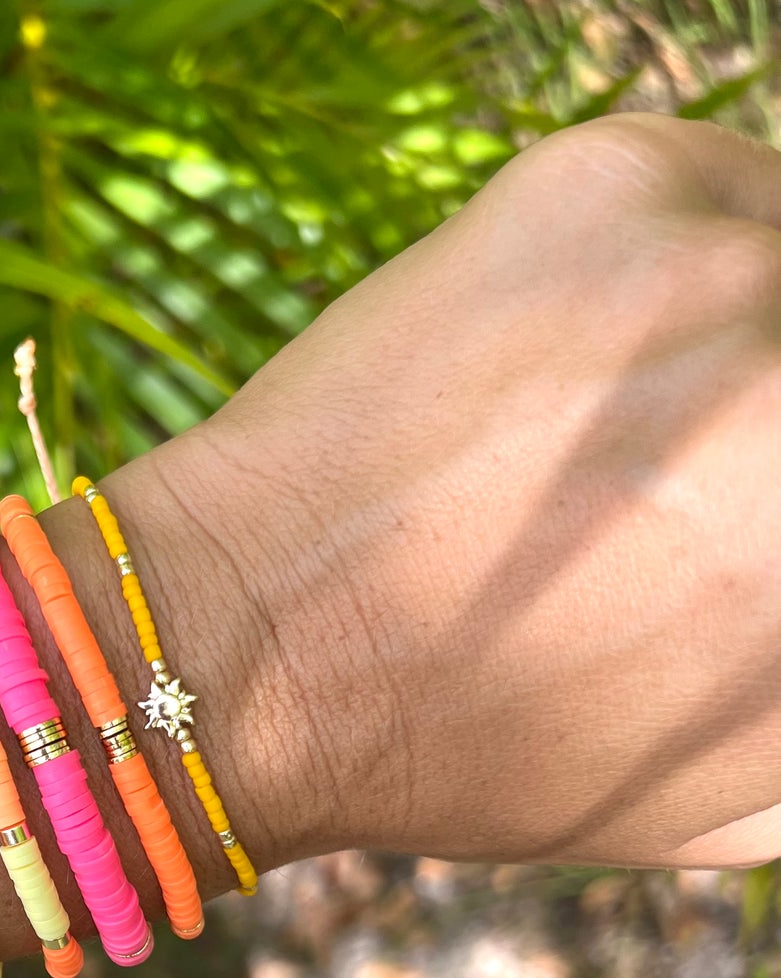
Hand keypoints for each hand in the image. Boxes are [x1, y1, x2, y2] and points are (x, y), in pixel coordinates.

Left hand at [150, 114, 780, 868]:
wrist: (249, 651)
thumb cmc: (478, 752)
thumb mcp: (734, 798)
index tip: (761, 507)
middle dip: (767, 430)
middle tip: (705, 472)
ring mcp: (725, 271)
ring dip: (751, 333)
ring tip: (633, 429)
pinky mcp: (613, 180)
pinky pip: (724, 189)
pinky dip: (681, 260)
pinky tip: (583, 358)